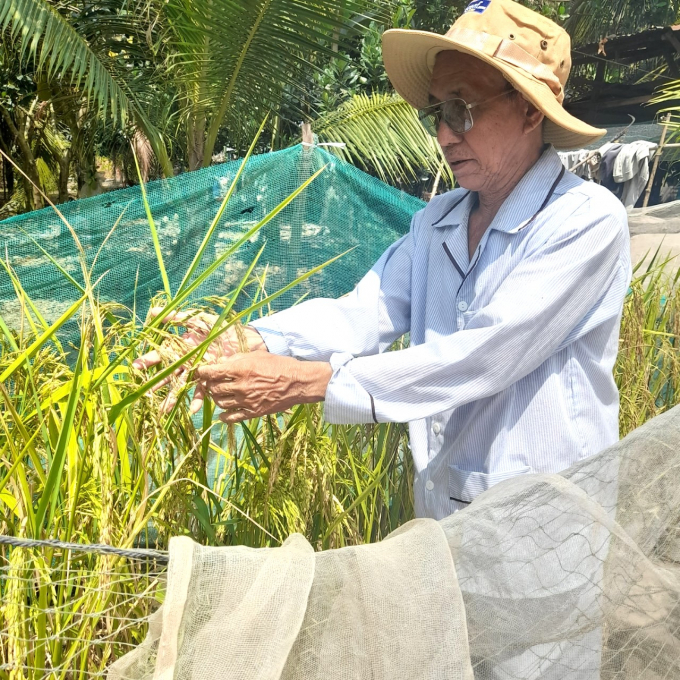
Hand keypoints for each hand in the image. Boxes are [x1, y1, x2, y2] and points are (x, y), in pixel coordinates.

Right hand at [132, 307, 266, 412]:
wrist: (248, 340)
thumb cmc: (223, 329)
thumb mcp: (201, 321)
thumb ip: (179, 318)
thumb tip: (154, 311)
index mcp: (183, 348)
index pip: (162, 355)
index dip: (149, 360)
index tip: (135, 367)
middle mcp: (188, 361)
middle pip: (169, 374)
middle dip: (156, 383)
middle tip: (144, 393)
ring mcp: (199, 371)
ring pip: (182, 386)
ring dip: (173, 398)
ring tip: (164, 410)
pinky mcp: (211, 379)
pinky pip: (202, 391)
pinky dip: (197, 400)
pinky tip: (192, 410)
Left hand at [195, 352, 332, 422]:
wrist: (297, 382)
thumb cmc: (278, 364)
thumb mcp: (257, 355)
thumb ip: (237, 359)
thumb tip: (221, 363)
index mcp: (240, 369)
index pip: (212, 372)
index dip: (203, 372)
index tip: (202, 372)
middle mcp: (241, 386)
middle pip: (213, 389)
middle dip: (210, 385)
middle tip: (212, 382)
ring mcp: (246, 401)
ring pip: (220, 403)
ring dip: (217, 398)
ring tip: (221, 394)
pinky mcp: (253, 412)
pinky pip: (231, 418)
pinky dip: (224, 416)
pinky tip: (223, 413)